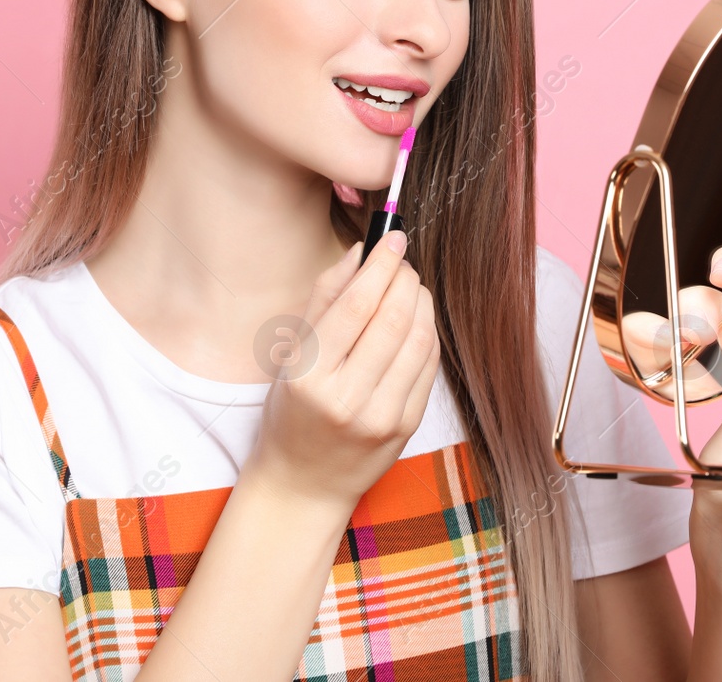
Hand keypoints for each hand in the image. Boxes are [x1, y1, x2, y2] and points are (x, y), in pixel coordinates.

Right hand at [248, 230, 440, 511]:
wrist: (304, 484)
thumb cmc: (292, 411)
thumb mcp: (292, 354)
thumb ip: (325, 298)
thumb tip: (361, 251)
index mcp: (308, 374)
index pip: (355, 305)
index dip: (381, 264)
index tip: (394, 237)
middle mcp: (346, 398)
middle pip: (393, 318)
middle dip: (405, 278)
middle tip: (402, 261)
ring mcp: (381, 416)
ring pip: (419, 339)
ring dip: (421, 301)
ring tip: (410, 287)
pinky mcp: (407, 427)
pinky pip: (429, 366)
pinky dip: (427, 332)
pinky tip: (416, 321)